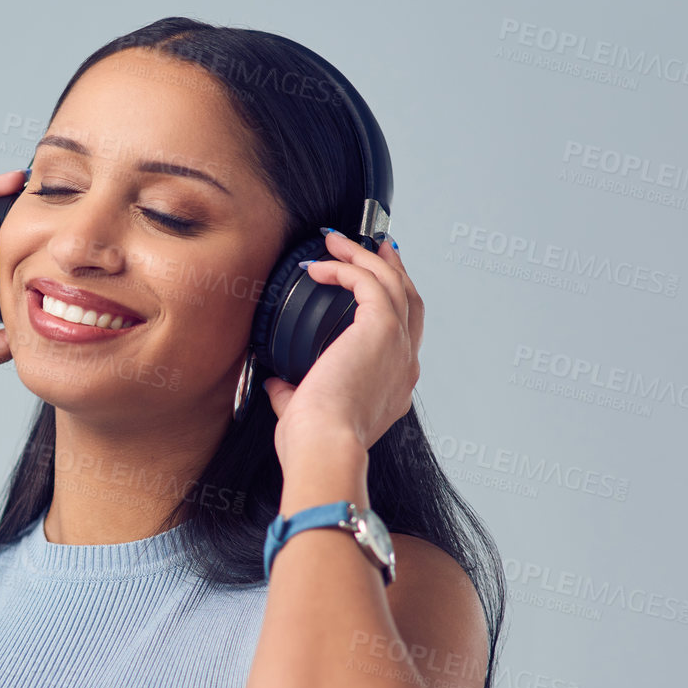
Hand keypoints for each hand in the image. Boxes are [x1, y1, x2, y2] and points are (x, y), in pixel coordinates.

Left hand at [262, 232, 422, 465]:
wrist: (325, 446)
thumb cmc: (315, 443)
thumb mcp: (305, 415)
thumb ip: (293, 395)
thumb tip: (279, 384)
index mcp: (393, 386)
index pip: (402, 335)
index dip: (390, 303)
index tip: (373, 283)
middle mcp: (404, 364)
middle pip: (409, 299)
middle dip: (391, 268)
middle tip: (374, 246)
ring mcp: (397, 345)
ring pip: (392, 282)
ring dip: (366, 256)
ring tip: (338, 241)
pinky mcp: (382, 328)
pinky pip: (369, 281)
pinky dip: (346, 268)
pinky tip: (320, 266)